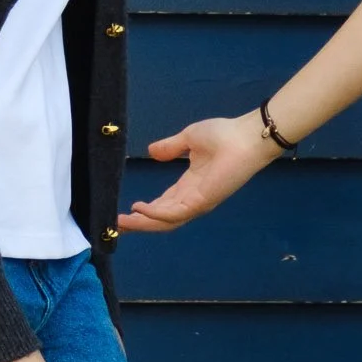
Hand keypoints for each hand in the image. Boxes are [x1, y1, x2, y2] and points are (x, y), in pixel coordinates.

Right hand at [118, 113, 277, 234]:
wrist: (245, 136)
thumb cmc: (224, 135)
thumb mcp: (188, 139)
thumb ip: (170, 147)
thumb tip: (151, 152)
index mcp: (189, 186)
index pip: (163, 204)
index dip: (144, 211)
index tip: (125, 212)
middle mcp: (192, 199)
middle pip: (161, 219)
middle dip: (139, 224)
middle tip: (117, 226)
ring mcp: (197, 203)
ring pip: (165, 222)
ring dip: (142, 224)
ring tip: (121, 223)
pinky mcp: (201, 202)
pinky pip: (174, 214)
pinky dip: (155, 214)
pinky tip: (139, 209)